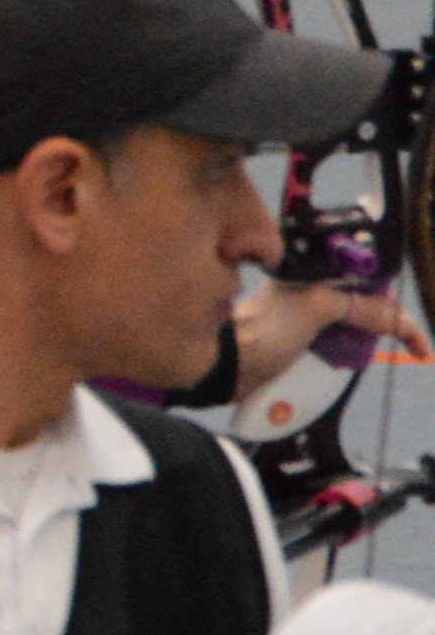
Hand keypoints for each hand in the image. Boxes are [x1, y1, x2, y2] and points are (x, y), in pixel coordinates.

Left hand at [235, 272, 419, 394]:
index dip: (391, 304)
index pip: (367, 280)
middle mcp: (310, 288)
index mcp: (312, 271)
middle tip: (405, 348)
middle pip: (363, 304)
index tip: (409, 334)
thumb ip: (357, 306)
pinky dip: (348, 353)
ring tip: (375, 356)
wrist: (226, 363)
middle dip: (385, 324)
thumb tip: (394, 319)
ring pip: (351, 325)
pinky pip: (335, 343)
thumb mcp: (316, 308)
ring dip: (366, 341)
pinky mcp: (299, 338)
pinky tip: (351, 363)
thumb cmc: (266, 328)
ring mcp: (304, 314)